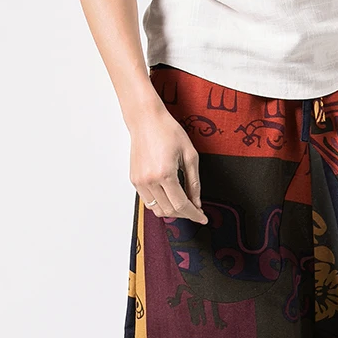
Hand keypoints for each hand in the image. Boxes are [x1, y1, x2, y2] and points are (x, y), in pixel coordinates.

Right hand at [128, 102, 207, 223]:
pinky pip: (149, 202)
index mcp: (165, 174)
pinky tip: (170, 197)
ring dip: (172, 212)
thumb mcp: (190, 155)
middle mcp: (149, 180)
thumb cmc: (168, 131)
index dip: (194, 214)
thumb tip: (197, 203)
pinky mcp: (134, 180)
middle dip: (185, 214)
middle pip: (170, 211)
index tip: (203, 218)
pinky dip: (161, 204)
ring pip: (158, 210)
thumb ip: (194, 183)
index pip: (181, 205)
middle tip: (196, 210)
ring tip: (183, 204)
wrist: (146, 119)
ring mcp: (140, 181)